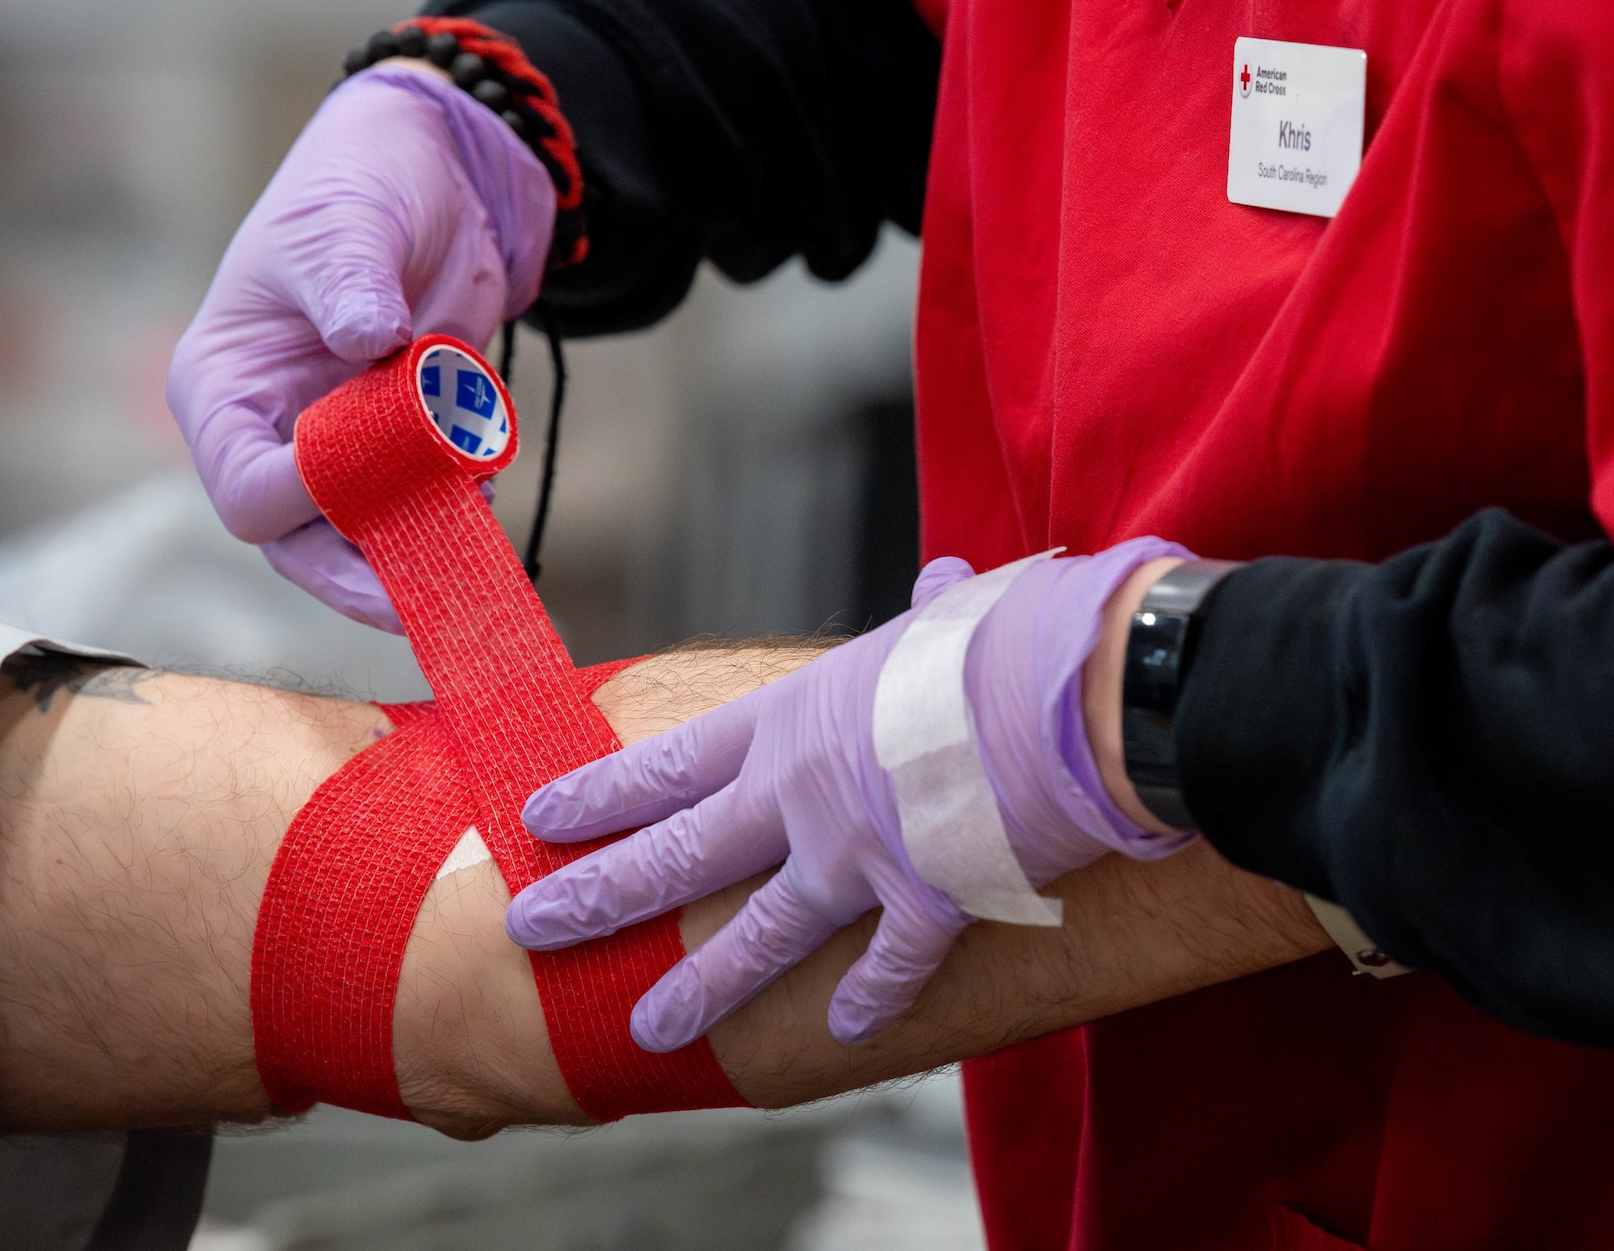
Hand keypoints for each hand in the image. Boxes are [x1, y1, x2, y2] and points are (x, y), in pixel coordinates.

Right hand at [167, 63, 554, 630]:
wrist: (444, 168)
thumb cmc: (365, 181)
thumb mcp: (349, 221)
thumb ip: (351, 280)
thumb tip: (367, 337)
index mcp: (224, 388)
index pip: (245, 487)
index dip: (301, 498)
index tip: (366, 473)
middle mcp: (273, 432)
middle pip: (298, 542)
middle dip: (357, 574)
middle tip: (417, 603)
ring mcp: (340, 445)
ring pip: (362, 541)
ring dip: (415, 553)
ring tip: (468, 549)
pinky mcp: (404, 445)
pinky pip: (421, 509)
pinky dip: (453, 517)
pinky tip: (484, 497)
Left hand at [508, 541, 1195, 1051]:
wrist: (1080, 690)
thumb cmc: (1012, 632)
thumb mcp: (950, 612)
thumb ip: (929, 613)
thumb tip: (940, 580)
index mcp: (794, 718)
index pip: (671, 764)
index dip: (601, 793)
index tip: (541, 819)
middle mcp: (805, 795)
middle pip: (679, 854)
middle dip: (599, 897)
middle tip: (533, 931)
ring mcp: (861, 856)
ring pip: (759, 934)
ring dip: (701, 987)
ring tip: (648, 1031)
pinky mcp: (928, 904)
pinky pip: (885, 968)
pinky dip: (865, 1001)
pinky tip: (840, 1032)